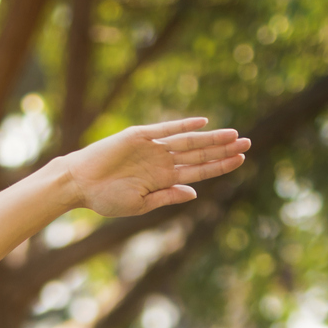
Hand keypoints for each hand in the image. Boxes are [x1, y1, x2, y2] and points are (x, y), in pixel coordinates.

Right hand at [61, 118, 250, 217]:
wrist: (79, 184)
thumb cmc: (105, 199)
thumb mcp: (140, 205)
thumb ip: (167, 197)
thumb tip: (194, 191)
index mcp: (163, 180)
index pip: (199, 171)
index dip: (220, 166)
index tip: (241, 160)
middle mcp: (162, 161)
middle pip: (199, 154)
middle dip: (223, 150)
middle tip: (248, 143)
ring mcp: (152, 147)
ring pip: (188, 141)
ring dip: (210, 138)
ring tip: (233, 135)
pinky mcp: (139, 135)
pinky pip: (166, 129)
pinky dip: (183, 125)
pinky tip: (203, 123)